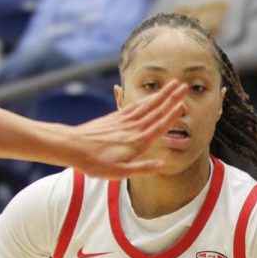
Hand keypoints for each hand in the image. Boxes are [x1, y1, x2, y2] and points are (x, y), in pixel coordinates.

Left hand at [60, 81, 187, 177]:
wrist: (72, 146)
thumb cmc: (96, 163)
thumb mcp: (120, 172)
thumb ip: (143, 168)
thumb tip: (163, 165)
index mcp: (137, 142)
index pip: (159, 125)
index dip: (172, 113)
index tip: (183, 102)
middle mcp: (133, 128)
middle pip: (156, 110)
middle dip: (171, 97)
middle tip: (184, 86)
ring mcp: (123, 121)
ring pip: (147, 105)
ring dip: (161, 95)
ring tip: (172, 85)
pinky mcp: (115, 118)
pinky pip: (134, 106)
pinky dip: (145, 100)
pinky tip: (151, 96)